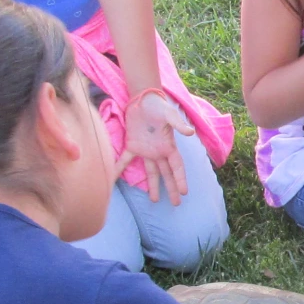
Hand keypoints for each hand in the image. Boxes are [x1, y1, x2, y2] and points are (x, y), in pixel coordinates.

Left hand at [124, 90, 192, 205]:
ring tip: (155, 200)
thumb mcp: (170, 114)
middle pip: (166, 174)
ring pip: (151, 173)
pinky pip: (125, 161)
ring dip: (153, 186)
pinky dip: (119, 169)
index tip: (184, 192)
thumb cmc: (159, 106)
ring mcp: (146, 150)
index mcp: (169, 146)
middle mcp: (159, 152)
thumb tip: (190, 133)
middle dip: (171, 188)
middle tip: (176, 204)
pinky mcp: (132, 145)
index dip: (180, 179)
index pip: (177, 166)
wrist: (143, 99)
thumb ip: (179, 124)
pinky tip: (113, 180)